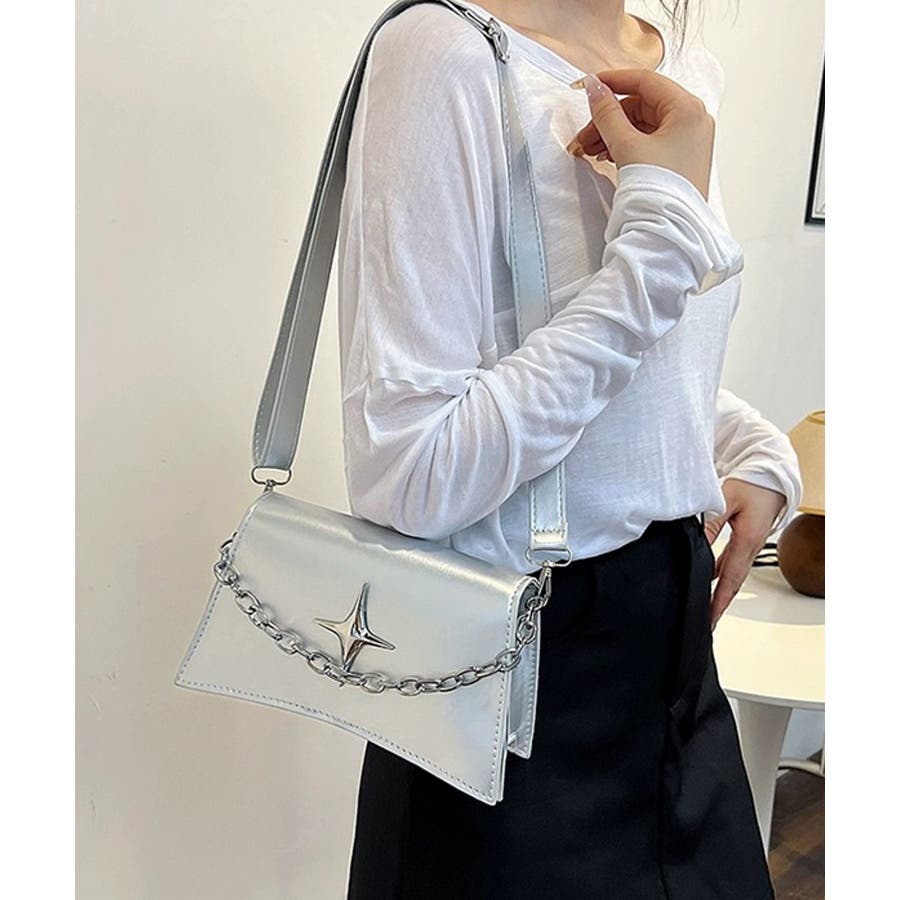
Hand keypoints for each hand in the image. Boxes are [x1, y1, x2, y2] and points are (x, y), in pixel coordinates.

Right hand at [568, 69, 714, 199]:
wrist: (670, 232)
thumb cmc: (658, 188)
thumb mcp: (627, 146)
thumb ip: (607, 113)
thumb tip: (594, 87)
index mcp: (687, 108)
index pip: (645, 81)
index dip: (613, 81)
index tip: (588, 86)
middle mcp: (693, 120)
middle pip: (642, 105)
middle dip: (609, 118)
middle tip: (583, 135)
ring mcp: (688, 140)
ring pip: (644, 125)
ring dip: (614, 133)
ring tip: (589, 150)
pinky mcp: (680, 159)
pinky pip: (649, 141)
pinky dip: (626, 145)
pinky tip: (606, 156)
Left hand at [704, 478, 786, 627]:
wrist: (771, 476)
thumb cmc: (752, 485)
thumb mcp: (726, 500)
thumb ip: (711, 522)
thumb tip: (697, 542)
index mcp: (747, 541)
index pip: (730, 578)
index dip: (719, 601)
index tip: (711, 618)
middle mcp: (751, 548)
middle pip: (733, 583)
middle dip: (720, 604)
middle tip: (708, 623)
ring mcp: (750, 546)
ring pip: (733, 574)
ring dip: (720, 591)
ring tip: (706, 606)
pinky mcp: (747, 541)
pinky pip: (733, 563)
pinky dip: (721, 575)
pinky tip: (708, 577)